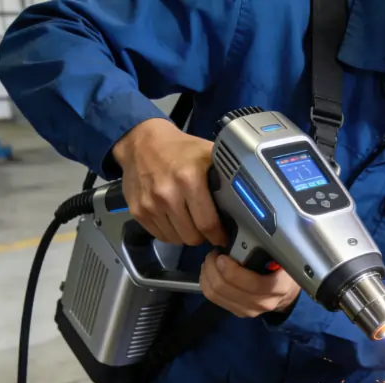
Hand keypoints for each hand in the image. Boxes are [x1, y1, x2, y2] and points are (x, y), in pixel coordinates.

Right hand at [112, 118, 227, 246]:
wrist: (141, 142)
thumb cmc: (179, 149)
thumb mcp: (208, 153)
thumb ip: (226, 175)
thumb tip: (247, 197)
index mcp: (189, 179)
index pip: (207, 223)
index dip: (218, 235)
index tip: (222, 236)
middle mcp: (167, 194)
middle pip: (192, 236)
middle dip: (203, 236)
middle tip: (206, 227)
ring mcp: (150, 204)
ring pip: (176, 239)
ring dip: (186, 235)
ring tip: (190, 221)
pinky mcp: (137, 211)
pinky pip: (160, 235)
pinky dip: (170, 233)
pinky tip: (175, 220)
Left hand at [200, 252, 301, 317]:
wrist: (287, 292)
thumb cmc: (283, 268)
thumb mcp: (283, 256)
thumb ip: (270, 248)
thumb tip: (249, 234)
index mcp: (279, 286)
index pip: (252, 284)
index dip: (232, 270)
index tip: (223, 256)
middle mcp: (264, 302)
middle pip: (226, 288)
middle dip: (213, 267)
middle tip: (215, 254)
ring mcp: (250, 310)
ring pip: (216, 294)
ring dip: (208, 274)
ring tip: (212, 260)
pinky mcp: (238, 312)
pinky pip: (213, 298)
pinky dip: (206, 282)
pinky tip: (211, 271)